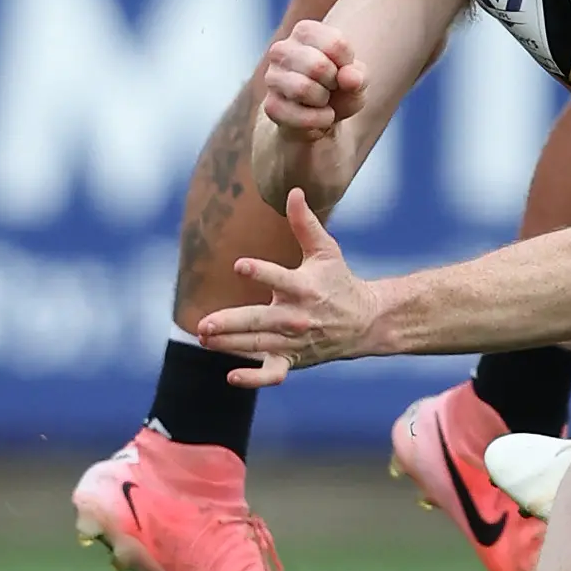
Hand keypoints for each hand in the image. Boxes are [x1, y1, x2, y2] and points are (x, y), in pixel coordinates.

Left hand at [195, 189, 380, 385]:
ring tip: (205, 338)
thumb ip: (305, 224)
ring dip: (230, 344)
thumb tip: (293, 191)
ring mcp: (294, 342)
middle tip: (205, 324)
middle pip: (261, 321)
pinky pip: (272, 375)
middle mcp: (298, 317)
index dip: (260, 271)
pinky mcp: (293, 360)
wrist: (366, 322)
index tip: (240, 265)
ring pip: (258, 346)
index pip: (280, 278)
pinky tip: (231, 376)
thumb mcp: (326, 251)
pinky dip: (253, 379)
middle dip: (232, 323)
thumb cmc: (339, 281)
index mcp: (305, 287)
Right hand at [262, 21, 366, 139]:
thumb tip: (349, 78)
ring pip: (302, 88)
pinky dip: (317, 120)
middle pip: (317, 66)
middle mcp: (282, 49)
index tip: (343, 69)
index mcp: (305, 31)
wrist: (321, 117)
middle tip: (331, 87)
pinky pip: (295, 115)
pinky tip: (319, 117)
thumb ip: (358, 75)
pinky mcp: (270, 105)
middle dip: (334, 83)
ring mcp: (272, 77)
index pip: (336, 43)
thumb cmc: (340, 88)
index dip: (348, 63)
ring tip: (323, 100)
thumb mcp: (357, 79)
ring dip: (323, 101)